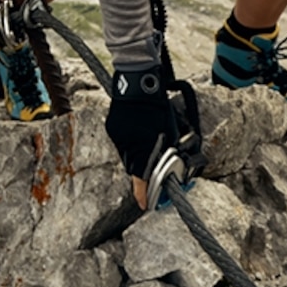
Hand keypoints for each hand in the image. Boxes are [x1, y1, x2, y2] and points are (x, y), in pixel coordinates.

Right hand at [102, 64, 201, 204]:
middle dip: (144, 174)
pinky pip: (123, 144)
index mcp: (144, 145)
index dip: (143, 193)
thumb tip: (174, 168)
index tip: (144, 205)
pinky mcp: (112, 129)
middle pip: (135, 168)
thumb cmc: (160, 105)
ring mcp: (118, 137)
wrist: (139, 82)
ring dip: (139, 157)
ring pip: (128, 156)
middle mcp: (128, 144)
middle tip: (153, 178)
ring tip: (149, 146)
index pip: (142, 177)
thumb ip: (170, 150)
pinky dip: (132, 144)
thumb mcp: (171, 129)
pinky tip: (139, 134)